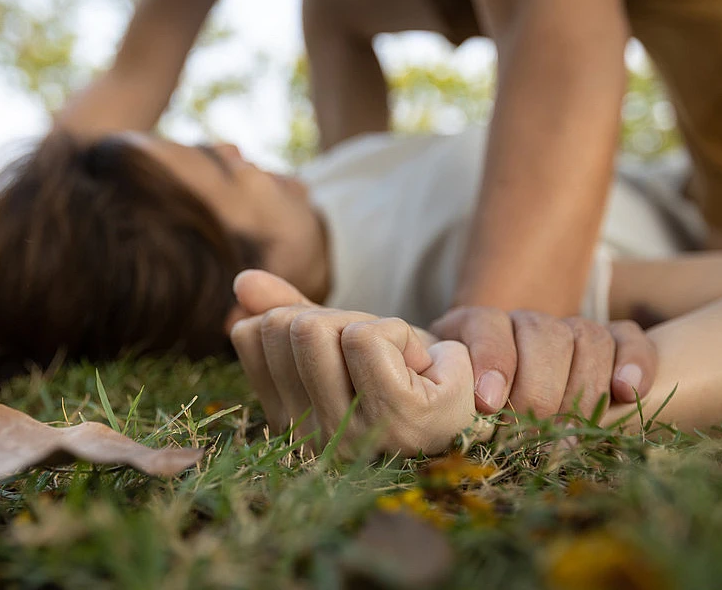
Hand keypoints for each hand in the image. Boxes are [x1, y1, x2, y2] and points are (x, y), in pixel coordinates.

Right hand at [228, 270, 477, 456]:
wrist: (480, 397)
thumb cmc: (406, 369)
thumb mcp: (339, 335)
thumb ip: (286, 310)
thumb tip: (241, 281)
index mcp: (284, 421)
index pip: (252, 333)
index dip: (304, 319)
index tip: (346, 354)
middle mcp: (307, 440)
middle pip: (287, 326)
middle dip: (340, 318)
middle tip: (382, 357)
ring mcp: (349, 437)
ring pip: (320, 327)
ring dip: (373, 326)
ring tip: (402, 364)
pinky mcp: (397, 421)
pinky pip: (369, 336)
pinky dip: (401, 333)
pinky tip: (425, 368)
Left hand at [430, 306, 656, 418]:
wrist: (502, 399)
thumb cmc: (466, 407)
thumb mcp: (447, 400)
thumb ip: (446, 402)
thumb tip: (454, 424)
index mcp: (476, 327)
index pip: (487, 325)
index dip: (491, 360)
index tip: (488, 402)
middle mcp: (524, 323)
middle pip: (543, 335)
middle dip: (538, 387)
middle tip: (530, 429)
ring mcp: (568, 330)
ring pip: (586, 336)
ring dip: (583, 386)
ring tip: (571, 428)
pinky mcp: (610, 343)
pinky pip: (629, 338)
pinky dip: (634, 362)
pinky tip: (628, 392)